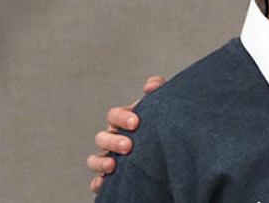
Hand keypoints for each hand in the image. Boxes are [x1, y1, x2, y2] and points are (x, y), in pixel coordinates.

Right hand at [86, 76, 165, 193]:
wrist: (172, 152)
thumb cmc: (164, 126)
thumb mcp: (164, 108)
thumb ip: (159, 92)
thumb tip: (151, 85)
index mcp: (124, 122)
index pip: (114, 115)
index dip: (121, 118)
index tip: (136, 122)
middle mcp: (114, 139)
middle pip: (102, 137)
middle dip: (113, 141)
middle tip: (129, 146)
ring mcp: (111, 158)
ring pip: (95, 159)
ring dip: (101, 161)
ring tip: (113, 165)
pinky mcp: (112, 178)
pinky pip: (97, 181)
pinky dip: (97, 182)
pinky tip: (104, 182)